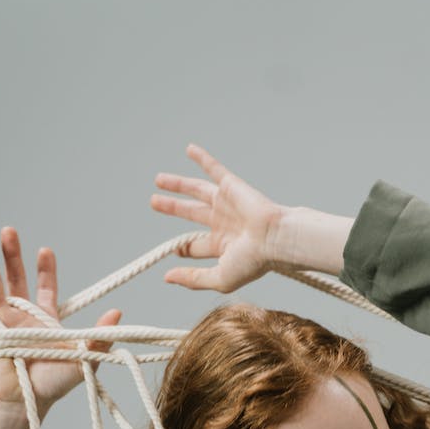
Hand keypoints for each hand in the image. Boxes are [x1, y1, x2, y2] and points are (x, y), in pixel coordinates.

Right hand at [0, 227, 121, 414]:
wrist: (28, 403)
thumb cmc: (55, 383)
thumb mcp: (85, 358)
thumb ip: (100, 335)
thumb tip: (118, 312)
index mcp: (45, 320)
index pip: (44, 288)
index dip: (45, 270)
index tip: (45, 251)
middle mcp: (22, 317)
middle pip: (16, 278)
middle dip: (13, 255)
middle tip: (10, 231)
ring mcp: (1, 323)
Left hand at [150, 142, 284, 292]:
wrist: (275, 238)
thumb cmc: (253, 262)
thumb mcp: (219, 278)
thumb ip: (193, 279)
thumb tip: (167, 278)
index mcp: (223, 246)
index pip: (196, 245)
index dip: (182, 248)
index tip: (173, 250)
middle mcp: (224, 223)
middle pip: (191, 214)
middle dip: (173, 208)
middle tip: (154, 202)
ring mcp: (227, 203)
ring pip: (196, 191)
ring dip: (177, 184)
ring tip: (158, 180)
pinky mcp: (231, 186)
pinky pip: (214, 168)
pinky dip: (202, 158)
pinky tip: (189, 149)